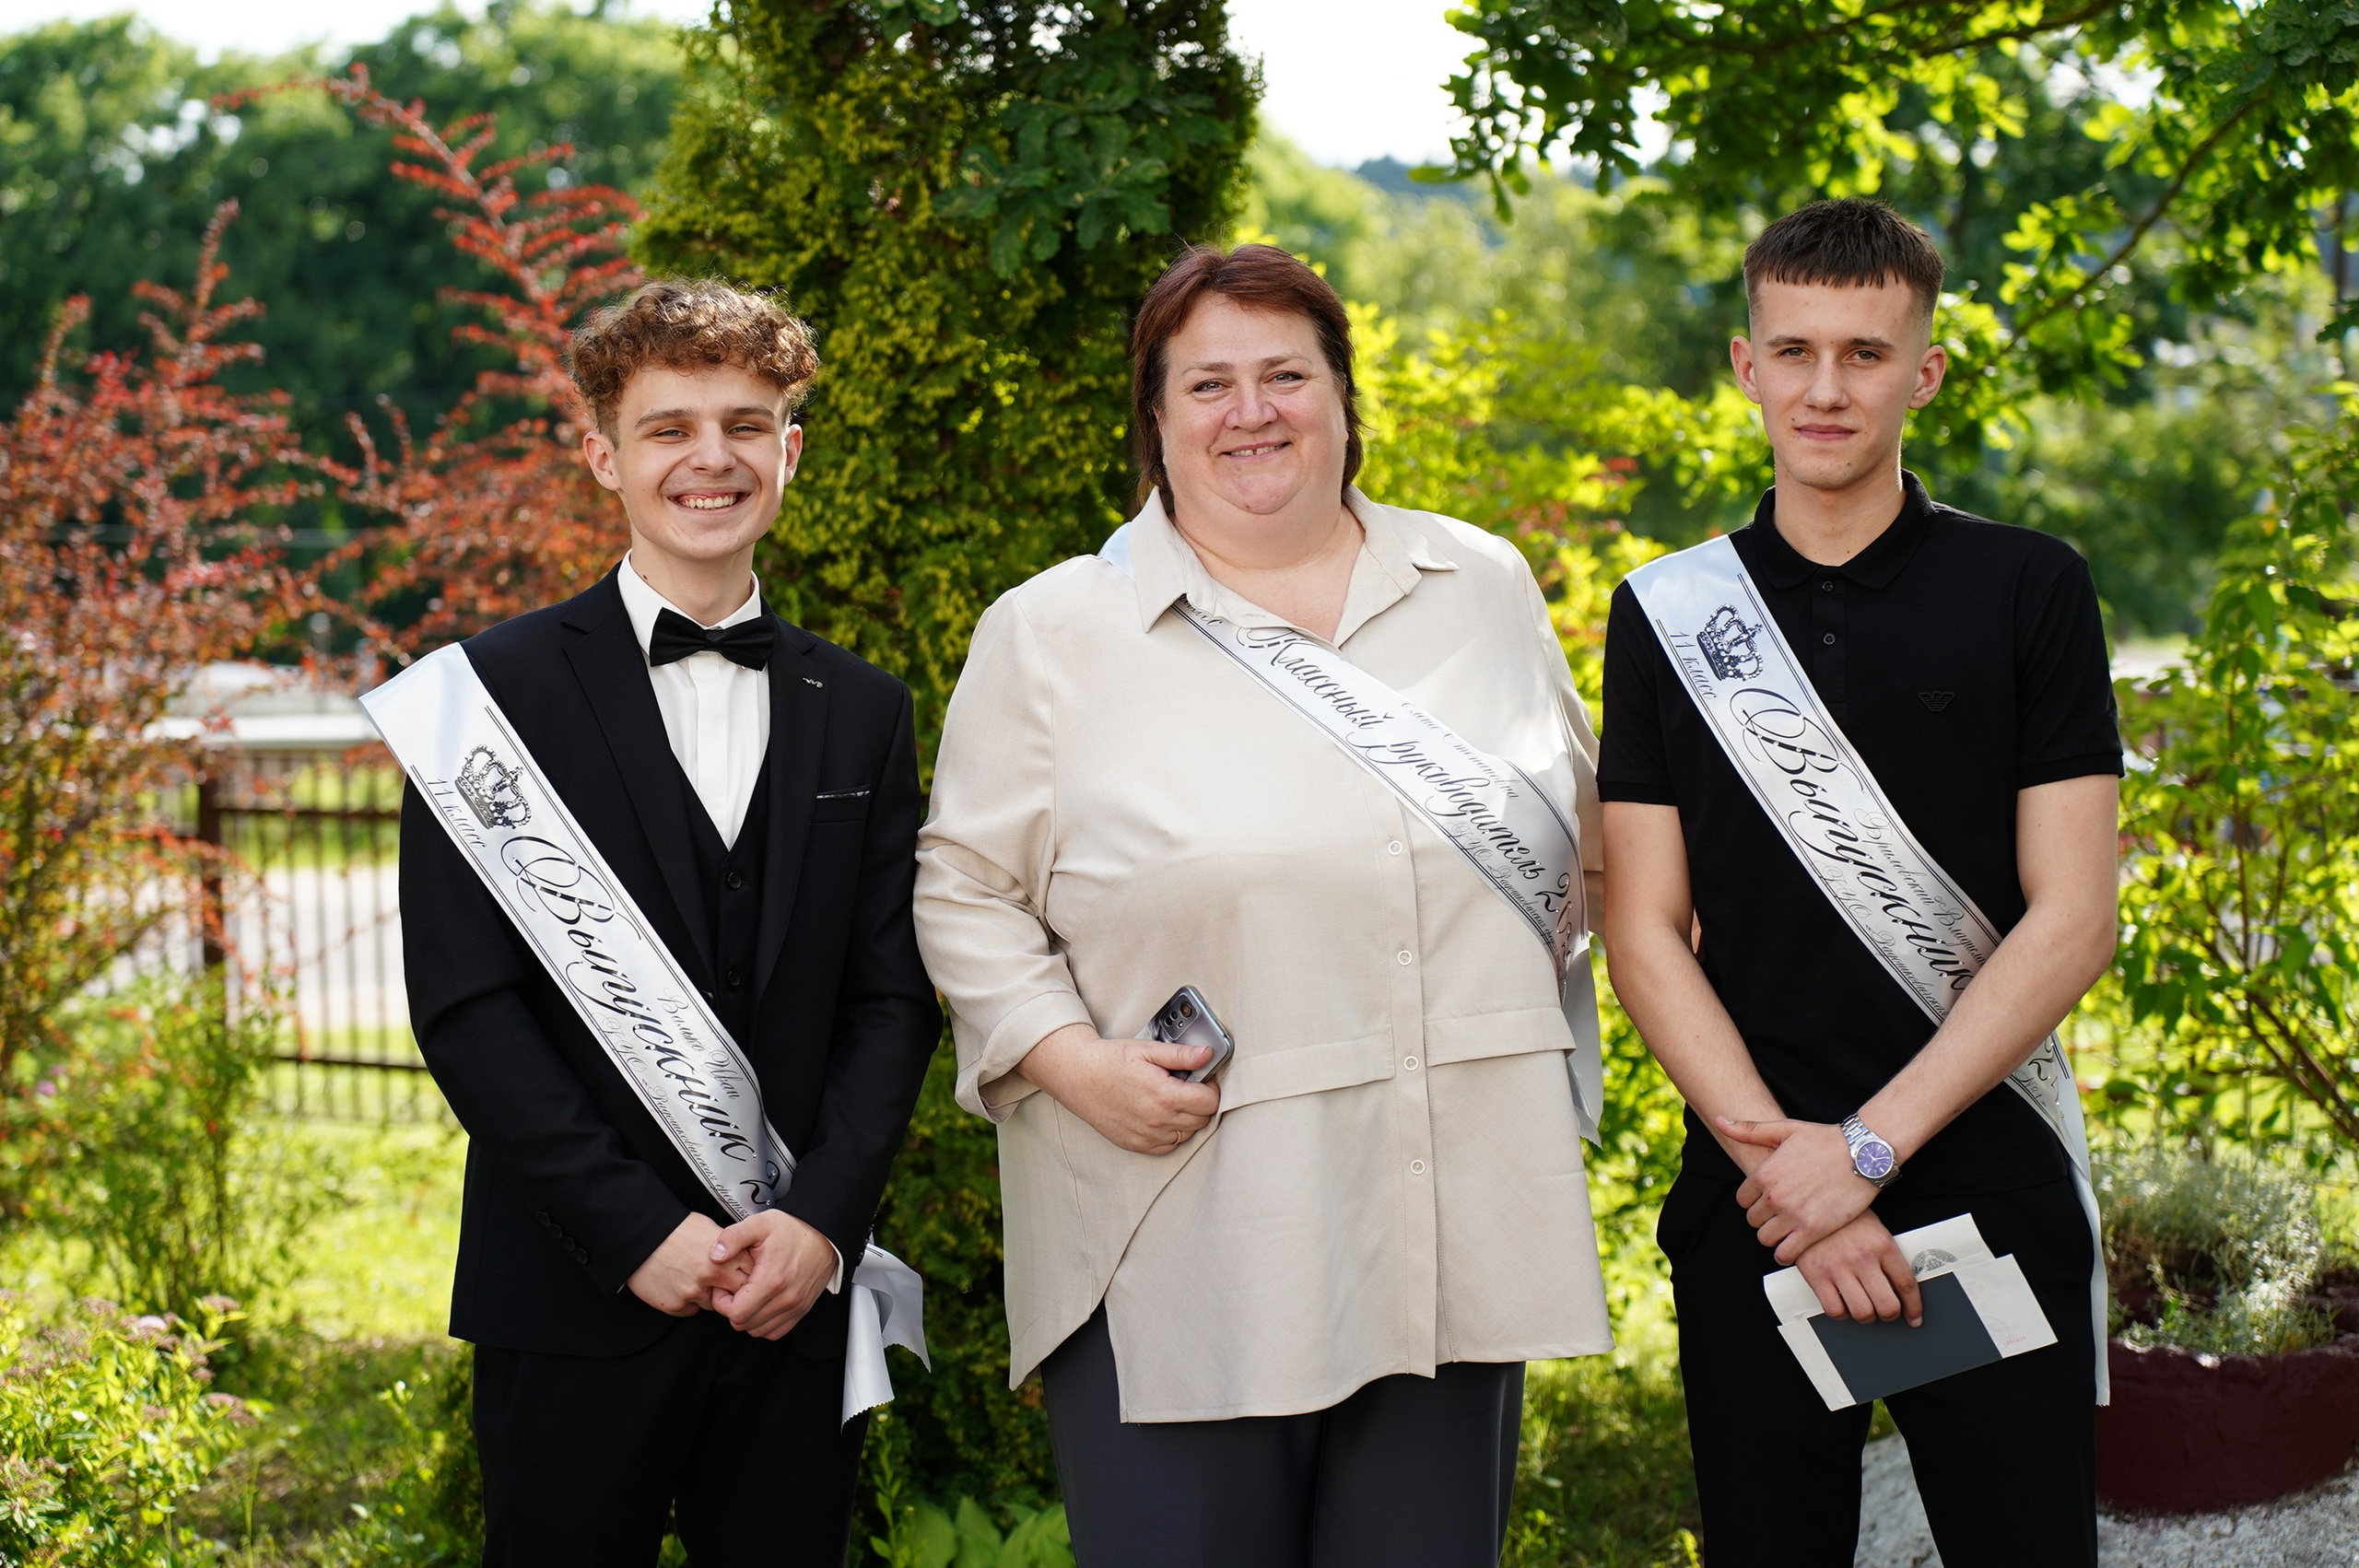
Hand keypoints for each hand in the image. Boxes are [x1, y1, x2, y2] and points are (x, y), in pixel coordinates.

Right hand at [625, 1213, 749, 1315]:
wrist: (639, 1236)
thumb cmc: (673, 1229)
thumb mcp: (709, 1228)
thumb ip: (730, 1247)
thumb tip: (743, 1256)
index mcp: (725, 1256)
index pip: (752, 1277)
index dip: (749, 1277)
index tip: (744, 1275)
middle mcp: (711, 1276)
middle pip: (737, 1296)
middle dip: (733, 1292)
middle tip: (722, 1283)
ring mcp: (693, 1293)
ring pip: (713, 1306)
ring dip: (709, 1297)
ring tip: (694, 1278)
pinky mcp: (675, 1305)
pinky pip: (690, 1310)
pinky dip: (687, 1302)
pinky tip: (678, 1285)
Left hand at [708, 1210, 839, 1340]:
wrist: (824, 1233)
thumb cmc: (794, 1229)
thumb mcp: (760, 1224)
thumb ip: (733, 1237)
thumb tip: (715, 1255)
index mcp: (772, 1280)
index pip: (736, 1313)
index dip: (721, 1302)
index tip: (723, 1288)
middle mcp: (786, 1298)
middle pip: (745, 1324)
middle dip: (732, 1309)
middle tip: (733, 1291)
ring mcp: (796, 1306)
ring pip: (759, 1331)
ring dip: (748, 1318)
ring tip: (747, 1296)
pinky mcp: (802, 1309)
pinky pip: (776, 1331)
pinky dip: (764, 1324)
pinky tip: (760, 1305)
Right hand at [1018, 1024, 1219, 1153]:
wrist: (1078, 1076)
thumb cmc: (1110, 1060)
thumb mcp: (1147, 1050)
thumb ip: (1180, 1055)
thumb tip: (1207, 1055)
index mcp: (1163, 1094)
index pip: (1209, 1102)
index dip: (1211, 1089)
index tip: (1204, 1081)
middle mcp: (1157, 1120)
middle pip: (1201, 1120)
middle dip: (1202, 1103)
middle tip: (1189, 1088)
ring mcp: (1146, 1136)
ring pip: (1187, 1135)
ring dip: (1188, 1119)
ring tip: (1173, 1100)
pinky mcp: (1136, 1144)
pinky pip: (1168, 1146)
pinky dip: (1172, 1133)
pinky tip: (1162, 1116)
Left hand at [1720, 1116, 1876, 1263]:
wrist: (1863, 1153)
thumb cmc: (1826, 1140)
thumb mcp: (1784, 1129)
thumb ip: (1749, 1129)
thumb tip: (1719, 1120)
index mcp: (1764, 1174)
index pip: (1742, 1200)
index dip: (1754, 1200)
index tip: (1767, 1200)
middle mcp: (1774, 1196)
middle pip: (1753, 1220)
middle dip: (1764, 1218)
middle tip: (1779, 1215)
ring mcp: (1792, 1215)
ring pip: (1765, 1238)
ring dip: (1773, 1236)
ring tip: (1786, 1230)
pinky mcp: (1812, 1230)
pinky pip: (1786, 1253)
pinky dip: (1786, 1253)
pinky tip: (1793, 1246)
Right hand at [1794, 1212, 1923, 1325]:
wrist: (1809, 1202)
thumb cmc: (1844, 1218)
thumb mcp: (1875, 1229)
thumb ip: (1888, 1257)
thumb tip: (1900, 1288)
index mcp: (1882, 1244)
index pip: (1906, 1285)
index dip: (1914, 1307)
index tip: (1913, 1317)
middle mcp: (1862, 1257)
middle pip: (1887, 1306)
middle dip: (1890, 1314)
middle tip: (1886, 1311)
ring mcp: (1838, 1267)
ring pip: (1862, 1313)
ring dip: (1866, 1316)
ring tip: (1864, 1307)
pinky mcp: (1816, 1275)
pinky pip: (1834, 1310)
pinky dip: (1842, 1313)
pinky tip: (1843, 1303)